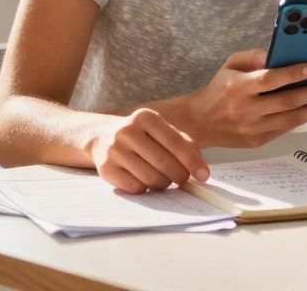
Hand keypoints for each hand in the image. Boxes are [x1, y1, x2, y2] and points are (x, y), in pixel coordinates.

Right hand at [86, 108, 210, 193]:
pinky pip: (135, 187)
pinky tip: (145, 181)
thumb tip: (201, 170)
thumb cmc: (142, 136)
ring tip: (165, 180)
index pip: (175, 142)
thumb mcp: (161, 131)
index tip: (205, 176)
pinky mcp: (106, 168)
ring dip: (163, 184)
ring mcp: (114, 149)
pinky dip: (146, 189)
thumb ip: (183, 145)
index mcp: (145, 116)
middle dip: (180, 176)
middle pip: (163, 162)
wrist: (102, 137)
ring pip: (150, 178)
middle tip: (184, 180)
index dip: (192, 161)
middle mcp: (127, 130)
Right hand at [182, 49, 306, 147]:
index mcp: (238, 87)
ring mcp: (253, 128)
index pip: (269, 80)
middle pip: (287, 101)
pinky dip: (304, 118)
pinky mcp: (258, 141)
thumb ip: (251, 56)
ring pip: (291, 119)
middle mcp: (246, 110)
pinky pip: (286, 128)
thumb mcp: (229, 65)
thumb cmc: (219, 89)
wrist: (199, 123)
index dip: (292, 74)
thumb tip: (275, 54)